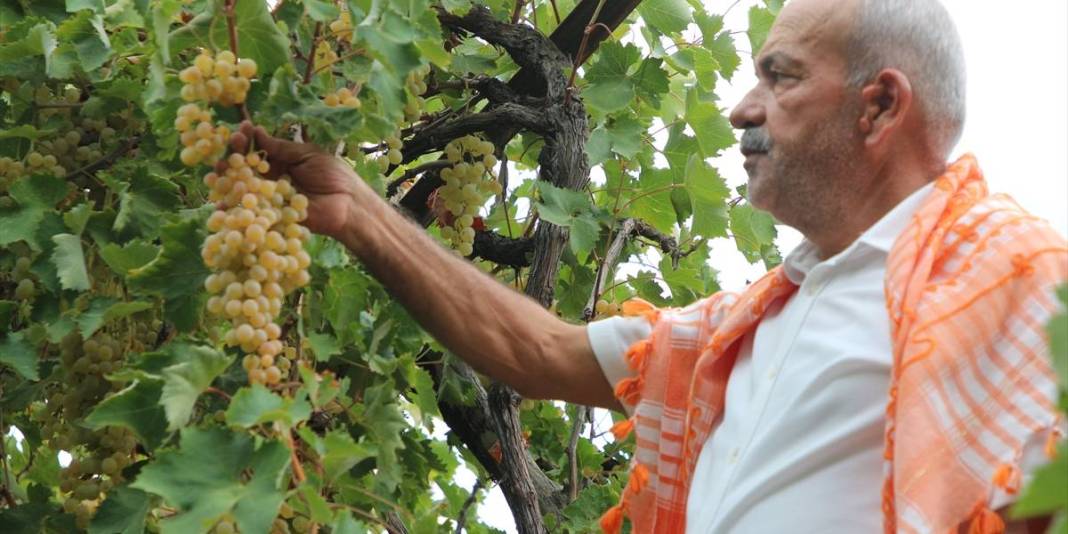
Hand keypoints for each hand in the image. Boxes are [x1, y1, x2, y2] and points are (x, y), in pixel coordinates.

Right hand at [220, 121, 368, 238]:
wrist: (348, 205)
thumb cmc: (334, 176)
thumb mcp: (308, 154)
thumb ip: (282, 148)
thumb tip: (256, 132)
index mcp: (282, 163)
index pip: (258, 149)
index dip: (248, 140)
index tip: (241, 129)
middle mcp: (273, 180)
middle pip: (246, 168)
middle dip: (233, 156)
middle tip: (230, 146)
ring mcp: (271, 198)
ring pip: (243, 188)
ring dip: (228, 179)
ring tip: (218, 169)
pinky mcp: (272, 216)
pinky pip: (251, 212)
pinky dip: (234, 208)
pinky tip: (220, 200)